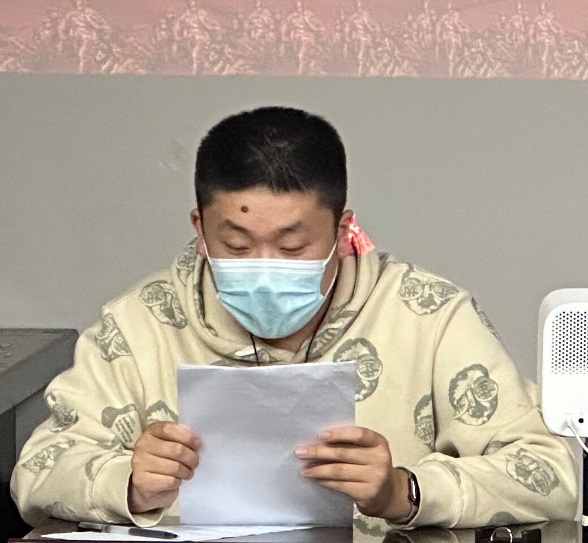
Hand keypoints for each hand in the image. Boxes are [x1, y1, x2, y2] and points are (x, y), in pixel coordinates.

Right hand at [129, 422, 200, 513]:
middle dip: (191, 458)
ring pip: (175, 467)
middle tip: (195, 463)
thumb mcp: (170, 443)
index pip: (169, 429)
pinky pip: (170, 481)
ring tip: (187, 473)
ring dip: (187, 472)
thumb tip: (197, 442)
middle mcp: (142, 445)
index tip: (198, 444)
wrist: (146, 484)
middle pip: (176, 449)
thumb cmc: (163, 459)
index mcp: (151, 432)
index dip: (187, 436)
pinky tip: (176, 481)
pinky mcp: (142, 482)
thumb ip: (181, 438)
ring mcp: (140, 464)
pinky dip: (178, 482)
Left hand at [295, 426, 410, 519]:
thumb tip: (317, 441)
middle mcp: (379, 458)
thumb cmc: (371, 465)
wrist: (388, 494)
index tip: (321, 435)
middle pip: (344, 453)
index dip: (339, 434)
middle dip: (319, 452)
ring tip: (304, 469)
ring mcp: (375, 477)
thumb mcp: (368, 450)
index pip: (359, 434)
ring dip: (318, 469)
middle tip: (300, 452)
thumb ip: (350, 444)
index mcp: (378, 442)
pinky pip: (341, 485)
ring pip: (340, 471)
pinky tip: (316, 479)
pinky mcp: (367, 493)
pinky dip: (325, 482)